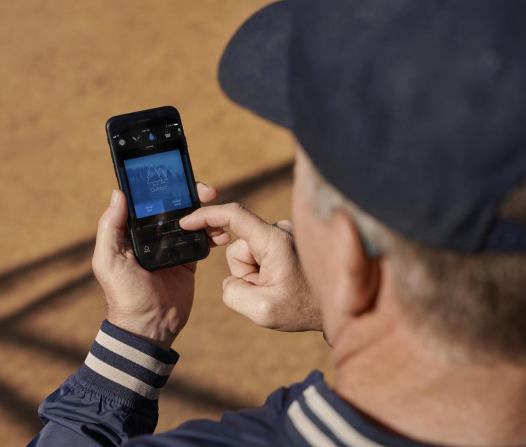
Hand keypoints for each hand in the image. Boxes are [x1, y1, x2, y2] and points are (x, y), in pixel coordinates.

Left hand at [91, 182, 228, 349]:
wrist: (149, 327)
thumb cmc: (123, 295)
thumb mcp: (108, 260)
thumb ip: (110, 227)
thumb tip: (118, 193)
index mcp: (131, 231)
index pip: (148, 200)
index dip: (163, 186)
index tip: (178, 176)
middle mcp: (151, 235)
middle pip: (174, 205)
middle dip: (192, 194)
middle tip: (208, 191)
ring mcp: (172, 247)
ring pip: (192, 219)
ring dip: (207, 212)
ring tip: (218, 213)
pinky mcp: (188, 260)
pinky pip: (203, 240)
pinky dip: (214, 233)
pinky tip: (221, 233)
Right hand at [180, 203, 321, 332]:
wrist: (339, 308)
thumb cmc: (304, 309)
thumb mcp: (261, 311)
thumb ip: (233, 292)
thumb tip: (232, 281)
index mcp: (275, 240)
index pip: (233, 215)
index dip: (205, 216)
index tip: (186, 223)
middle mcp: (282, 230)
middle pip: (239, 247)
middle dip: (245, 272)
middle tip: (268, 291)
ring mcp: (288, 234)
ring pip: (249, 253)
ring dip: (256, 275)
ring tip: (279, 289)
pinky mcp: (290, 241)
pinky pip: (262, 254)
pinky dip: (265, 271)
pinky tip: (285, 284)